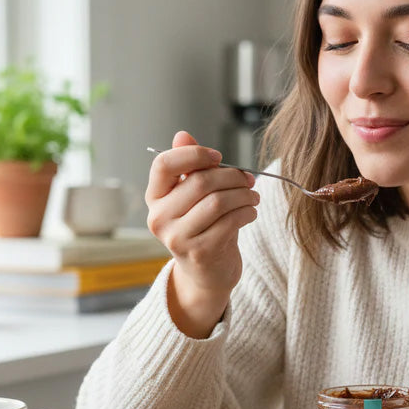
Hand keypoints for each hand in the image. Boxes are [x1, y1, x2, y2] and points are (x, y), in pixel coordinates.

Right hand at [145, 130, 258, 336]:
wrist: (207, 273)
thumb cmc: (203, 226)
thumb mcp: (194, 196)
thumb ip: (189, 167)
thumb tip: (182, 135)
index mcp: (155, 197)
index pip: (163, 165)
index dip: (193, 154)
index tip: (217, 157)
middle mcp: (159, 218)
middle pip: (200, 182)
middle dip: (232, 177)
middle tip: (249, 180)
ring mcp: (177, 237)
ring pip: (218, 202)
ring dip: (244, 195)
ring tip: (253, 196)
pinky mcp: (199, 252)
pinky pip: (230, 222)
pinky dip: (247, 212)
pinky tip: (251, 212)